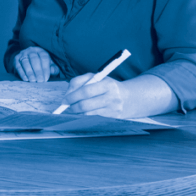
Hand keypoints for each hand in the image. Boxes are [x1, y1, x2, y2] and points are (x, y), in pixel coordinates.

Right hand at [14, 47, 60, 82]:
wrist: (29, 63)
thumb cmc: (42, 66)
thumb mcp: (49, 66)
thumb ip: (53, 69)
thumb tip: (52, 71)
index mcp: (41, 51)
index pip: (44, 57)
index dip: (45, 68)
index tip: (46, 78)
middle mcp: (31, 50)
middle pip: (34, 59)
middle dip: (37, 71)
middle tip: (40, 80)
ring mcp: (22, 54)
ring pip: (25, 62)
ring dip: (29, 72)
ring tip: (33, 81)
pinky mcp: (16, 59)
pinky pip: (18, 66)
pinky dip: (22, 73)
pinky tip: (26, 79)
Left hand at [59, 72, 176, 118]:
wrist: (130, 98)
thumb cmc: (108, 86)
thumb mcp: (96, 77)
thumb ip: (79, 81)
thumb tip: (67, 93)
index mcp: (107, 84)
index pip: (86, 91)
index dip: (72, 96)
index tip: (65, 99)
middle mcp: (112, 97)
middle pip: (85, 105)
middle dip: (73, 106)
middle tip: (67, 106)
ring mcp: (113, 109)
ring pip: (88, 113)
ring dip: (78, 111)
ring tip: (76, 107)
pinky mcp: (113, 118)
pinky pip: (94, 117)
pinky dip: (85, 115)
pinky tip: (85, 111)